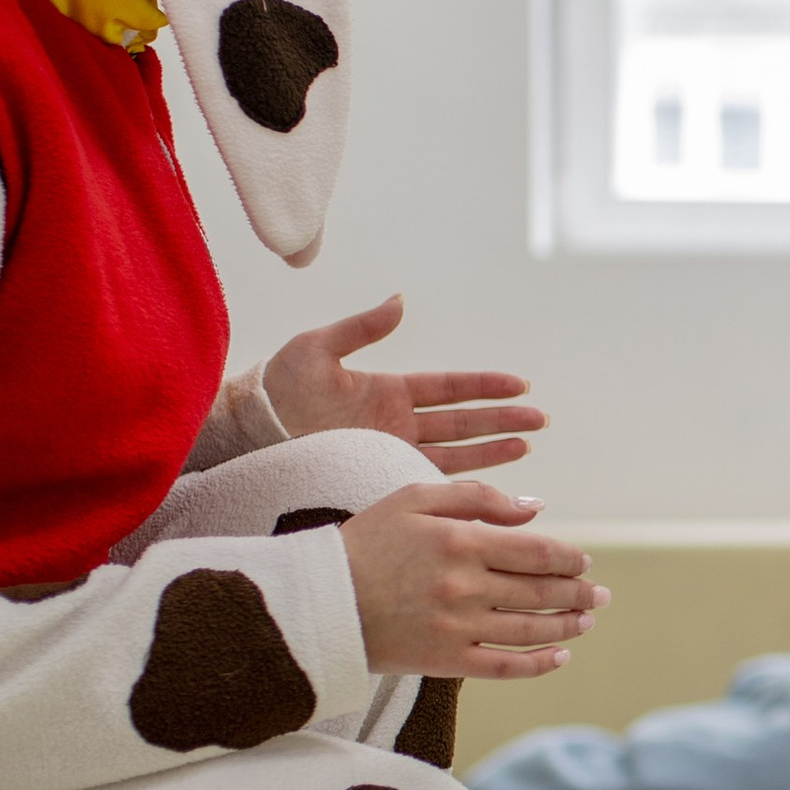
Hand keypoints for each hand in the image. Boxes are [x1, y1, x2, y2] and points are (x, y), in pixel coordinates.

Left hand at [261, 293, 545, 474]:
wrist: (249, 433)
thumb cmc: (277, 388)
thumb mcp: (319, 349)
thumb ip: (362, 328)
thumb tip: (400, 302)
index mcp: (388, 391)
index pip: (449, 388)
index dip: (484, 386)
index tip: (519, 385)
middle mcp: (396, 424)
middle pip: (463, 421)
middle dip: (502, 420)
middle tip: (540, 420)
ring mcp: (391, 453)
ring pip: (454, 453)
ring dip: (490, 451)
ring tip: (526, 446)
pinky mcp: (379, 478)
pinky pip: (427, 483)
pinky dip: (457, 485)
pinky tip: (484, 487)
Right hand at [339, 481, 606, 678]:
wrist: (320, 599)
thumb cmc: (368, 541)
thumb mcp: (415, 498)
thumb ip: (477, 497)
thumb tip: (534, 508)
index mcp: (461, 542)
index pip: (537, 551)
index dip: (568, 557)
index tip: (584, 561)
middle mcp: (465, 586)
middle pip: (541, 591)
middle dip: (579, 592)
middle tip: (600, 594)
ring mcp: (457, 627)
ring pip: (530, 629)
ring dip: (568, 626)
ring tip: (587, 620)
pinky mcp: (445, 661)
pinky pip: (505, 667)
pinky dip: (538, 664)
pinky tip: (560, 657)